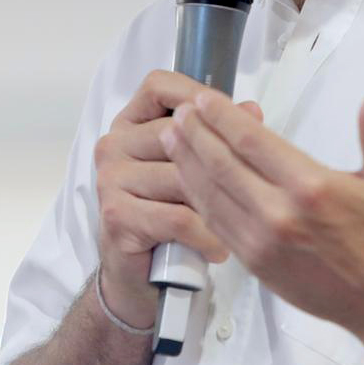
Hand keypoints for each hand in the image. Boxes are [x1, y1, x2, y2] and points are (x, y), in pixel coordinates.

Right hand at [94, 69, 263, 327]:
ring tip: (238, 223)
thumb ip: (217, 136)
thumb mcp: (194, 170)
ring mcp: (111, 180)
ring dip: (217, 204)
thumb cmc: (170, 217)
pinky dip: (205, 235)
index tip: (232, 113)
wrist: (138, 278)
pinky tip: (219, 248)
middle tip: (252, 185)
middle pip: (179, 133)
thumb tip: (252, 111)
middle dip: (220, 159)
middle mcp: (114, 145)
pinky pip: (178, 216)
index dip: (199, 94)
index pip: (159, 86)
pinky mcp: (118, 216)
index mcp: (130, 124)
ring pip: (183, 176)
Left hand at [161, 84, 363, 335]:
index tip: (205, 99)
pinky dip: (197, 197)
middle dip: (196, 134)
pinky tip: (188, 180)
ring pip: (211, 194)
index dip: (223, 118)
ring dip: (188, 163)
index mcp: (310, 187)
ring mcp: (262, 242)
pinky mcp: (255, 264)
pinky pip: (216, 224)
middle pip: (222, 165)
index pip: (252, 142)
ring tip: (172, 137)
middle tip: (179, 112)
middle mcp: (279, 214)